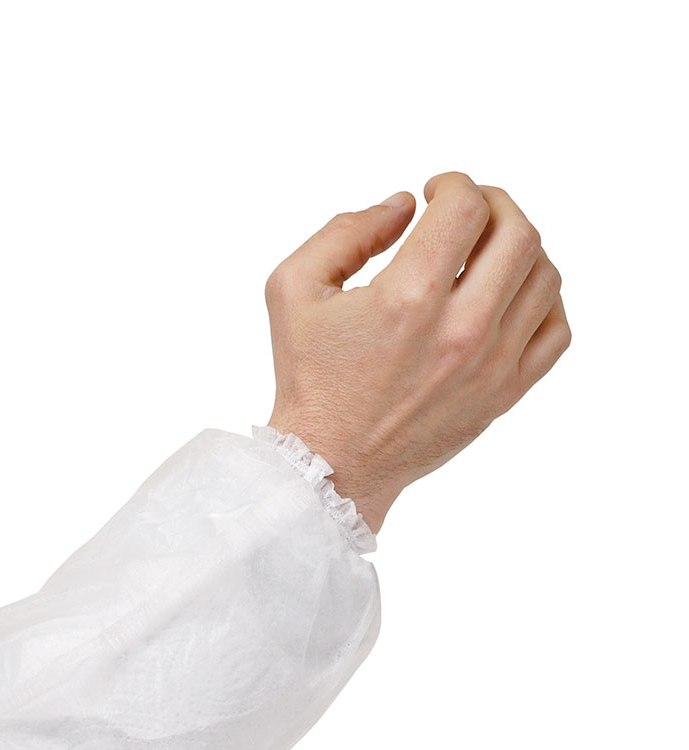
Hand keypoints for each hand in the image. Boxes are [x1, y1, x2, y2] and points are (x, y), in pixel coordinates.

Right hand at [263, 171, 570, 534]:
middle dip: (494, 204)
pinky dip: (543, 299)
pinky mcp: (504, 394)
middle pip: (518, 232)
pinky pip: (557, 330)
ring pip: (545, 275)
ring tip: (486, 253)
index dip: (453, 184)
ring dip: (520, 247)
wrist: (330, 463)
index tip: (435, 193)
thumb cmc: (308, 377)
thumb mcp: (292, 290)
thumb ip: (344, 232)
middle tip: (467, 212)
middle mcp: (457, 331)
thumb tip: (403, 205)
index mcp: (405, 300)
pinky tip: (507, 296)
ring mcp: (490, 365)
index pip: (466, 207)